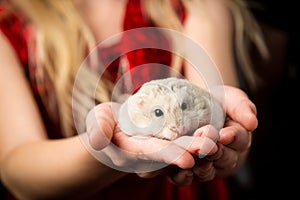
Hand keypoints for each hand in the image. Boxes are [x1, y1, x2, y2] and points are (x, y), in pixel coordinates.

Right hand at [86, 102, 218, 172]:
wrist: (114, 128)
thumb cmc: (104, 123)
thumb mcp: (97, 121)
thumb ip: (98, 130)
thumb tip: (98, 141)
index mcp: (132, 152)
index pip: (151, 155)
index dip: (168, 156)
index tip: (187, 159)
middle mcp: (149, 154)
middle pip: (173, 154)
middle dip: (192, 151)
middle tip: (212, 146)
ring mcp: (160, 148)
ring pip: (183, 148)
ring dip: (201, 146)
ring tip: (218, 137)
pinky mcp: (168, 141)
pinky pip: (185, 141)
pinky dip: (199, 137)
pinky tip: (214, 131)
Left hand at [158, 86, 256, 184]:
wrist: (191, 103)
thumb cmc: (216, 100)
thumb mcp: (231, 99)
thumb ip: (242, 108)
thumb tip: (252, 123)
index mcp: (238, 137)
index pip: (240, 139)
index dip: (232, 137)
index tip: (224, 134)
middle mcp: (226, 155)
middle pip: (226, 158)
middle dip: (216, 153)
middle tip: (206, 147)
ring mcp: (209, 165)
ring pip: (209, 171)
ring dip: (203, 168)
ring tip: (195, 162)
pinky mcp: (189, 170)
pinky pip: (189, 177)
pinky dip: (185, 177)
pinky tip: (182, 172)